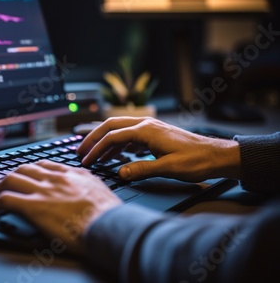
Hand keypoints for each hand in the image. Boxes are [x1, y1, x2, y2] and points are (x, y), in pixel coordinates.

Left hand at [0, 160, 121, 254]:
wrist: (109, 225)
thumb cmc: (109, 215)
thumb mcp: (100, 190)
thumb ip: (87, 184)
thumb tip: (84, 186)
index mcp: (70, 174)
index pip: (43, 165)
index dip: (30, 170)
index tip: (24, 177)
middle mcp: (54, 178)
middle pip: (23, 169)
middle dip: (10, 177)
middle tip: (4, 186)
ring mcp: (43, 191)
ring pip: (10, 180)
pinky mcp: (33, 207)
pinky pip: (6, 199)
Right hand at [77, 117, 242, 182]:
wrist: (216, 155)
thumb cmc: (196, 161)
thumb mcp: (169, 168)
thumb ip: (142, 169)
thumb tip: (120, 173)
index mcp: (146, 130)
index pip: (112, 136)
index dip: (96, 148)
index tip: (85, 160)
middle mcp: (145, 124)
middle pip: (110, 126)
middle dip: (93, 138)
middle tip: (79, 152)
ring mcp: (149, 127)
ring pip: (118, 129)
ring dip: (103, 141)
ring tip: (92, 156)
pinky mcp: (153, 134)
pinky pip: (128, 136)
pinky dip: (116, 144)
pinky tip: (112, 156)